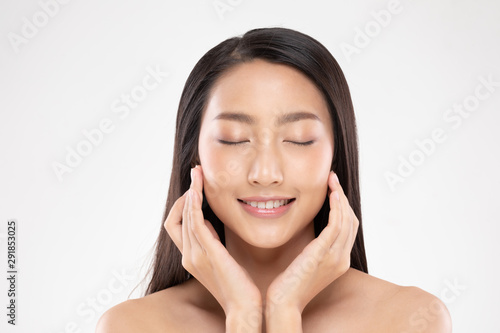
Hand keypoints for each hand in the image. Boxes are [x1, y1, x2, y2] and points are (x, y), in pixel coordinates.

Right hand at [164, 165, 261, 330]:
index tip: (197, 190)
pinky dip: (193, 205)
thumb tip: (211, 224)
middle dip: (185, 193)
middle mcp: (188, 255)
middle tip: (196, 174)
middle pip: (175, 217)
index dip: (183, 206)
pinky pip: (194, 223)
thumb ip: (212, 242)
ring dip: (190, 192)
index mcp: (190, 257)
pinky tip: (198, 190)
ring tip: (198, 174)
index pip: (176, 225)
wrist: (244, 307)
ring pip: (184, 216)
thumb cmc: (238, 285)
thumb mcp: (221, 259)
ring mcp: (195, 255)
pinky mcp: (208, 253)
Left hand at [266, 171, 358, 318]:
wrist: (283, 303)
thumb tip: (312, 233)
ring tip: (331, 180)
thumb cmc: (289, 283)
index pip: (349, 228)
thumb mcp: (307, 263)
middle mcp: (342, 258)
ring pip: (346, 219)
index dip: (343, 206)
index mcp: (340, 260)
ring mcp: (335, 257)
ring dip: (340, 197)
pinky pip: (336, 225)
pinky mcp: (323, 254)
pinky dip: (337, 207)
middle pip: (352, 220)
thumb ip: (315, 248)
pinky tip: (331, 194)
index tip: (333, 189)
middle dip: (343, 197)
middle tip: (332, 179)